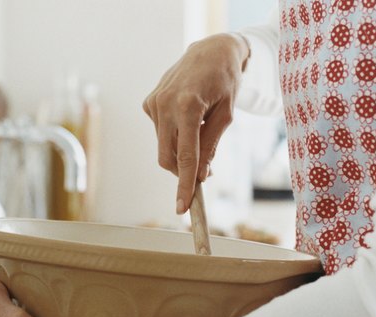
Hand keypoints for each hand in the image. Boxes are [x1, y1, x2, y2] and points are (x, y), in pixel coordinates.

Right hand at [143, 33, 249, 213]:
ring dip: (181, 150)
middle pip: (168, 157)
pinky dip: (174, 135)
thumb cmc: (225, 81)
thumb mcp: (226, 115)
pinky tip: (187, 116)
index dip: (184, 184)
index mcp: (187, 106)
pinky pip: (161, 133)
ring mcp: (153, 104)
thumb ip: (211, 146)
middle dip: (182, 171)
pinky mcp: (149, 103)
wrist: (211, 51)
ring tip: (200, 129)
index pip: (185, 156)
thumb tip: (200, 174)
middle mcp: (164, 105)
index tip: (182, 207)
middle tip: (203, 172)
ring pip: (164, 147)